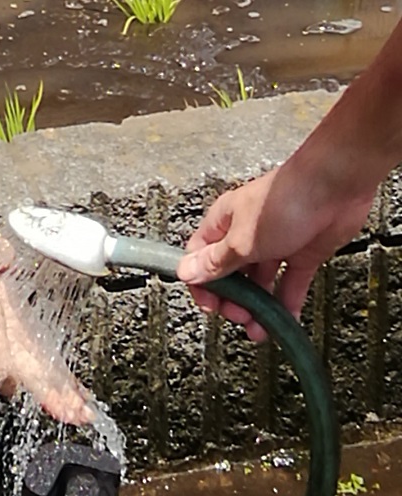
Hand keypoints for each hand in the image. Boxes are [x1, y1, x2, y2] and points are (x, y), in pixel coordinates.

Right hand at [176, 162, 376, 339]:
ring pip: (260, 284)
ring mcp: (275, 245)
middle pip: (231, 274)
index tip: (209, 306)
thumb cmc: (283, 200)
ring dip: (258, 308)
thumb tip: (185, 272)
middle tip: (238, 316)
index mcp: (224, 223)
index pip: (201, 257)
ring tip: (260, 328)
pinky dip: (286, 306)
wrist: (332, 188)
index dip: (202, 283)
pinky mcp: (301, 255)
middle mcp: (246, 234)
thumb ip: (215, 261)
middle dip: (232, 300)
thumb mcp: (241, 240)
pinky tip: (285, 323)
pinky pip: (290, 286)